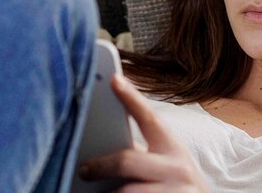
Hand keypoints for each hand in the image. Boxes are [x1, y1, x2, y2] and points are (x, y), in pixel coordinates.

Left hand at [78, 74, 211, 192]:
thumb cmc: (177, 185)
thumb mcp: (168, 164)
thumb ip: (143, 154)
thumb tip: (103, 147)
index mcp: (173, 149)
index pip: (149, 118)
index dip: (131, 98)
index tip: (114, 79)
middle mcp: (177, 169)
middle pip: (126, 161)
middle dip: (100, 166)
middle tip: (84, 170)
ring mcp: (173, 192)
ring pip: (124, 192)